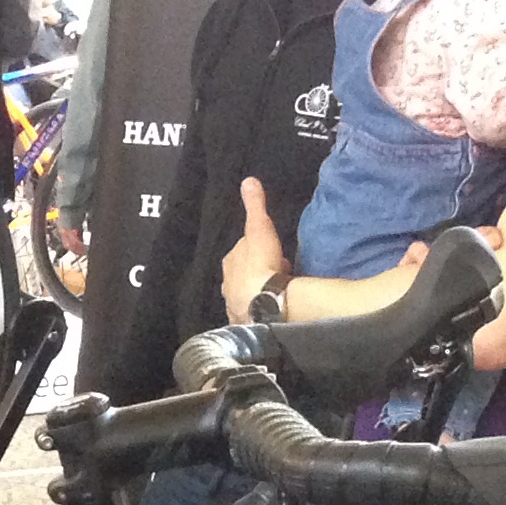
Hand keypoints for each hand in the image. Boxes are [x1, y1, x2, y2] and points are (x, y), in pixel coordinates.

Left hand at [215, 176, 287, 320]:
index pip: (243, 251)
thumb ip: (255, 205)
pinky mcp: (245, 323)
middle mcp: (227, 284)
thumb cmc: (261, 264)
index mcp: (230, 262)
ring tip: (277, 291)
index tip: (273, 252)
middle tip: (278, 271)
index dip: (258, 250)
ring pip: (247, 294)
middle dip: (258, 272)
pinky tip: (272, 309)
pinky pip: (253, 313)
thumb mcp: (259, 228)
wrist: (263, 302)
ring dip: (259, 291)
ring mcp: (235, 305)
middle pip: (244, 274)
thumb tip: (248, 181)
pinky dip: (261, 309)